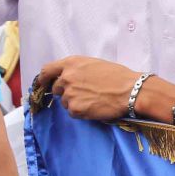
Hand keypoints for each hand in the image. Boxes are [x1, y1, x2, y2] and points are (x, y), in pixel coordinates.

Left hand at [28, 56, 146, 122]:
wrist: (130, 91)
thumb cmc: (117, 76)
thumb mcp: (94, 64)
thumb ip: (76, 69)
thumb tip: (67, 77)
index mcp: (71, 63)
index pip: (47, 70)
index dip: (44, 79)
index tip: (44, 84)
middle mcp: (66, 77)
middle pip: (56, 88)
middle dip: (66, 92)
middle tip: (82, 94)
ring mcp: (69, 94)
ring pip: (65, 102)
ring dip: (75, 102)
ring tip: (93, 100)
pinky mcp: (75, 109)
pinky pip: (72, 112)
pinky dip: (81, 112)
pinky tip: (94, 107)